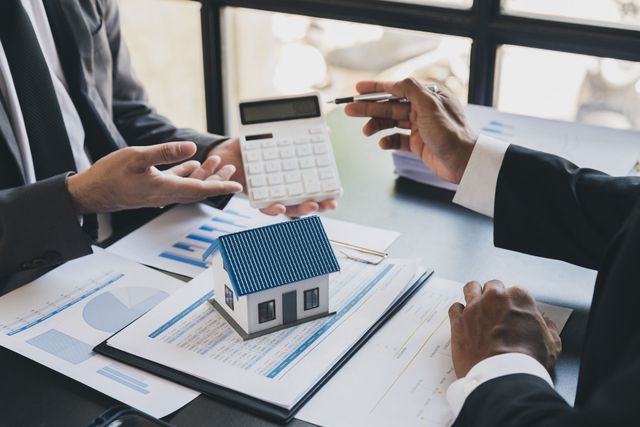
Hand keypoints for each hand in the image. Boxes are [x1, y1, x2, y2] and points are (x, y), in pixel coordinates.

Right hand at [67, 141, 242, 213]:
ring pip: (189, 185)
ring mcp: (159, 192)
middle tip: (232, 170)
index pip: (202, 189)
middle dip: (218, 179)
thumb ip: (166, 153)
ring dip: (204, 174)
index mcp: (166, 188)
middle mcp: (166, 194)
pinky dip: (186, 174)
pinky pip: (175, 182)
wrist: (90, 193)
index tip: (237, 186)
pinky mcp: (151, 189)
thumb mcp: (138, 157)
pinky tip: (190, 164)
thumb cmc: (109, 175)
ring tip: (218, 164)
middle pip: (199, 188)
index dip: (221, 186)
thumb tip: (192, 148)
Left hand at [209, 138, 337, 216]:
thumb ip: (299, 134)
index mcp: (292, 178)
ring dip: (300, 210)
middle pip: (304, 202)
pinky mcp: (254, 196)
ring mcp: (269, 195)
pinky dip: (272, 209)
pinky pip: (264, 207)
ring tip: (311, 206)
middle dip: (319, 206)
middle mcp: (283, 190)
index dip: (325, 195)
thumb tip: (326, 131)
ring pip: (288, 208)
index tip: (336, 195)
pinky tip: (279, 205)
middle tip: (330, 204)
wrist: (226, 153)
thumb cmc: (253, 147)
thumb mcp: (278, 137)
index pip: (312, 189)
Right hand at [345, 78, 476, 183]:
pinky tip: (382, 143)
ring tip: (365, 131)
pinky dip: (388, 141)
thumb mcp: (430, 105)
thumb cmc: (451, 133)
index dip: (376, 88)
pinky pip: (398, 140)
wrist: (464, 162)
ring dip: (376, 125)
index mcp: (428, 96)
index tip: (358, 89)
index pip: (397, 88)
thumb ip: (411, 90)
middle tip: (349, 110)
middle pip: (390, 106)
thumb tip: (393, 82)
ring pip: (391, 123)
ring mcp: (420, 127)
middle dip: (369, 108)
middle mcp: (423, 110)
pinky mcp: (418, 144)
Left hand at [448, 280, 561, 377]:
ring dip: (474, 295)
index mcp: (518, 297)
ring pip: (471, 288)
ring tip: (477, 307)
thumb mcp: (551, 343)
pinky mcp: (458, 321)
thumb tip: (545, 323)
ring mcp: (473, 308)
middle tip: (496, 311)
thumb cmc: (527, 361)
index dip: (515, 305)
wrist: (503, 377)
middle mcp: (494, 297)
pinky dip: (458, 312)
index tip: (514, 314)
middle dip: (494, 297)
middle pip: (492, 287)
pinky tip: (464, 321)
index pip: (516, 292)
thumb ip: (548, 327)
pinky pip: (454, 307)